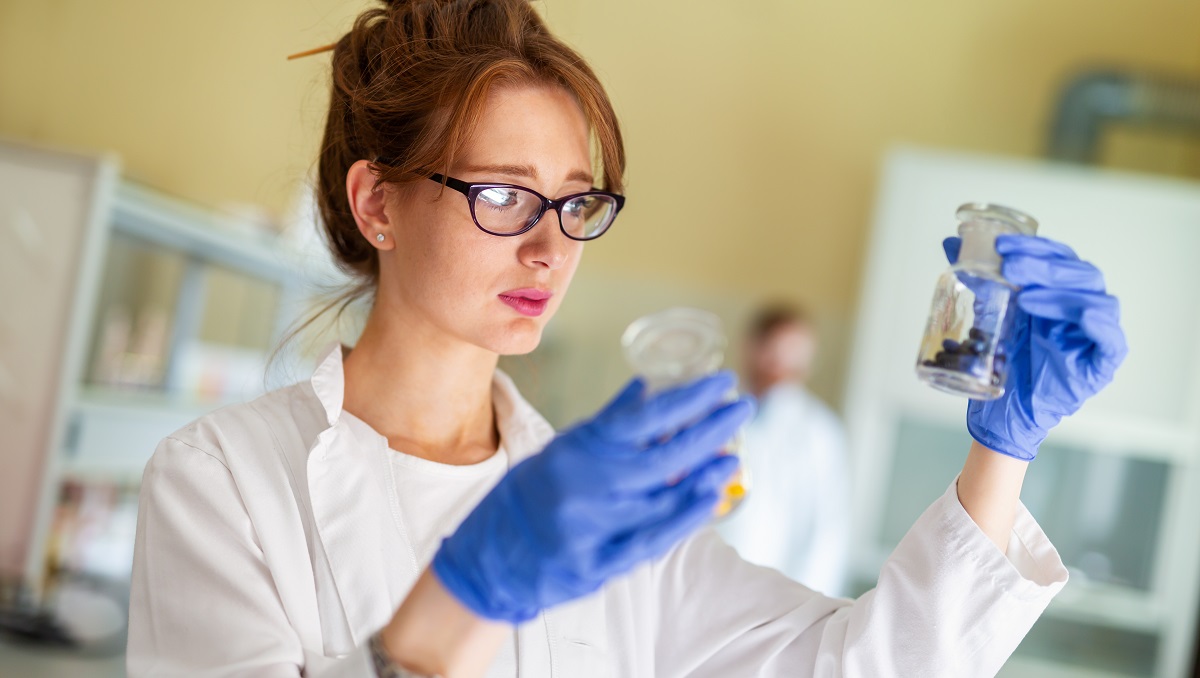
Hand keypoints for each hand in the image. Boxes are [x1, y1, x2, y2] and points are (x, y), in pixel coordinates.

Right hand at [432, 372, 752, 621]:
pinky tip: (710, 497)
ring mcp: (591, 528)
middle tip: (742, 409)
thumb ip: (606, 424)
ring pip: (663, 499)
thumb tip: (645, 388)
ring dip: (704, 475)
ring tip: (731, 455)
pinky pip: (651, 539)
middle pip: (663, 457)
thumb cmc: (527, 498)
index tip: (722, 383)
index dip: (688, 399)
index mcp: (575, 451)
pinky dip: (685, 517)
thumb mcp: (559, 450)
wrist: (486, 559)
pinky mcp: (596, 565)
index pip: (643, 417)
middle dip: (710, 431)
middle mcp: (583, 486)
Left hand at [943, 235, 1127, 460]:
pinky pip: (1112, 340)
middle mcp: (1082, 307)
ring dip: (1060, 293)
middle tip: (1010, 267)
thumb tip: (952, 242)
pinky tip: (1084, 315)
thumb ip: (978, 277)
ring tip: (1025, 297)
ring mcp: (1094, 335)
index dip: (1035, 247)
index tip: (1002, 244)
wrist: (1005, 410)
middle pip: (1078, 274)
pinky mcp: (1101, 363)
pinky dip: (1100, 325)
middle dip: (1043, 266)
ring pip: (1095, 300)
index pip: (1058, 257)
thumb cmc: (1006, 360)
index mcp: (1059, 292)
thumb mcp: (989, 314)